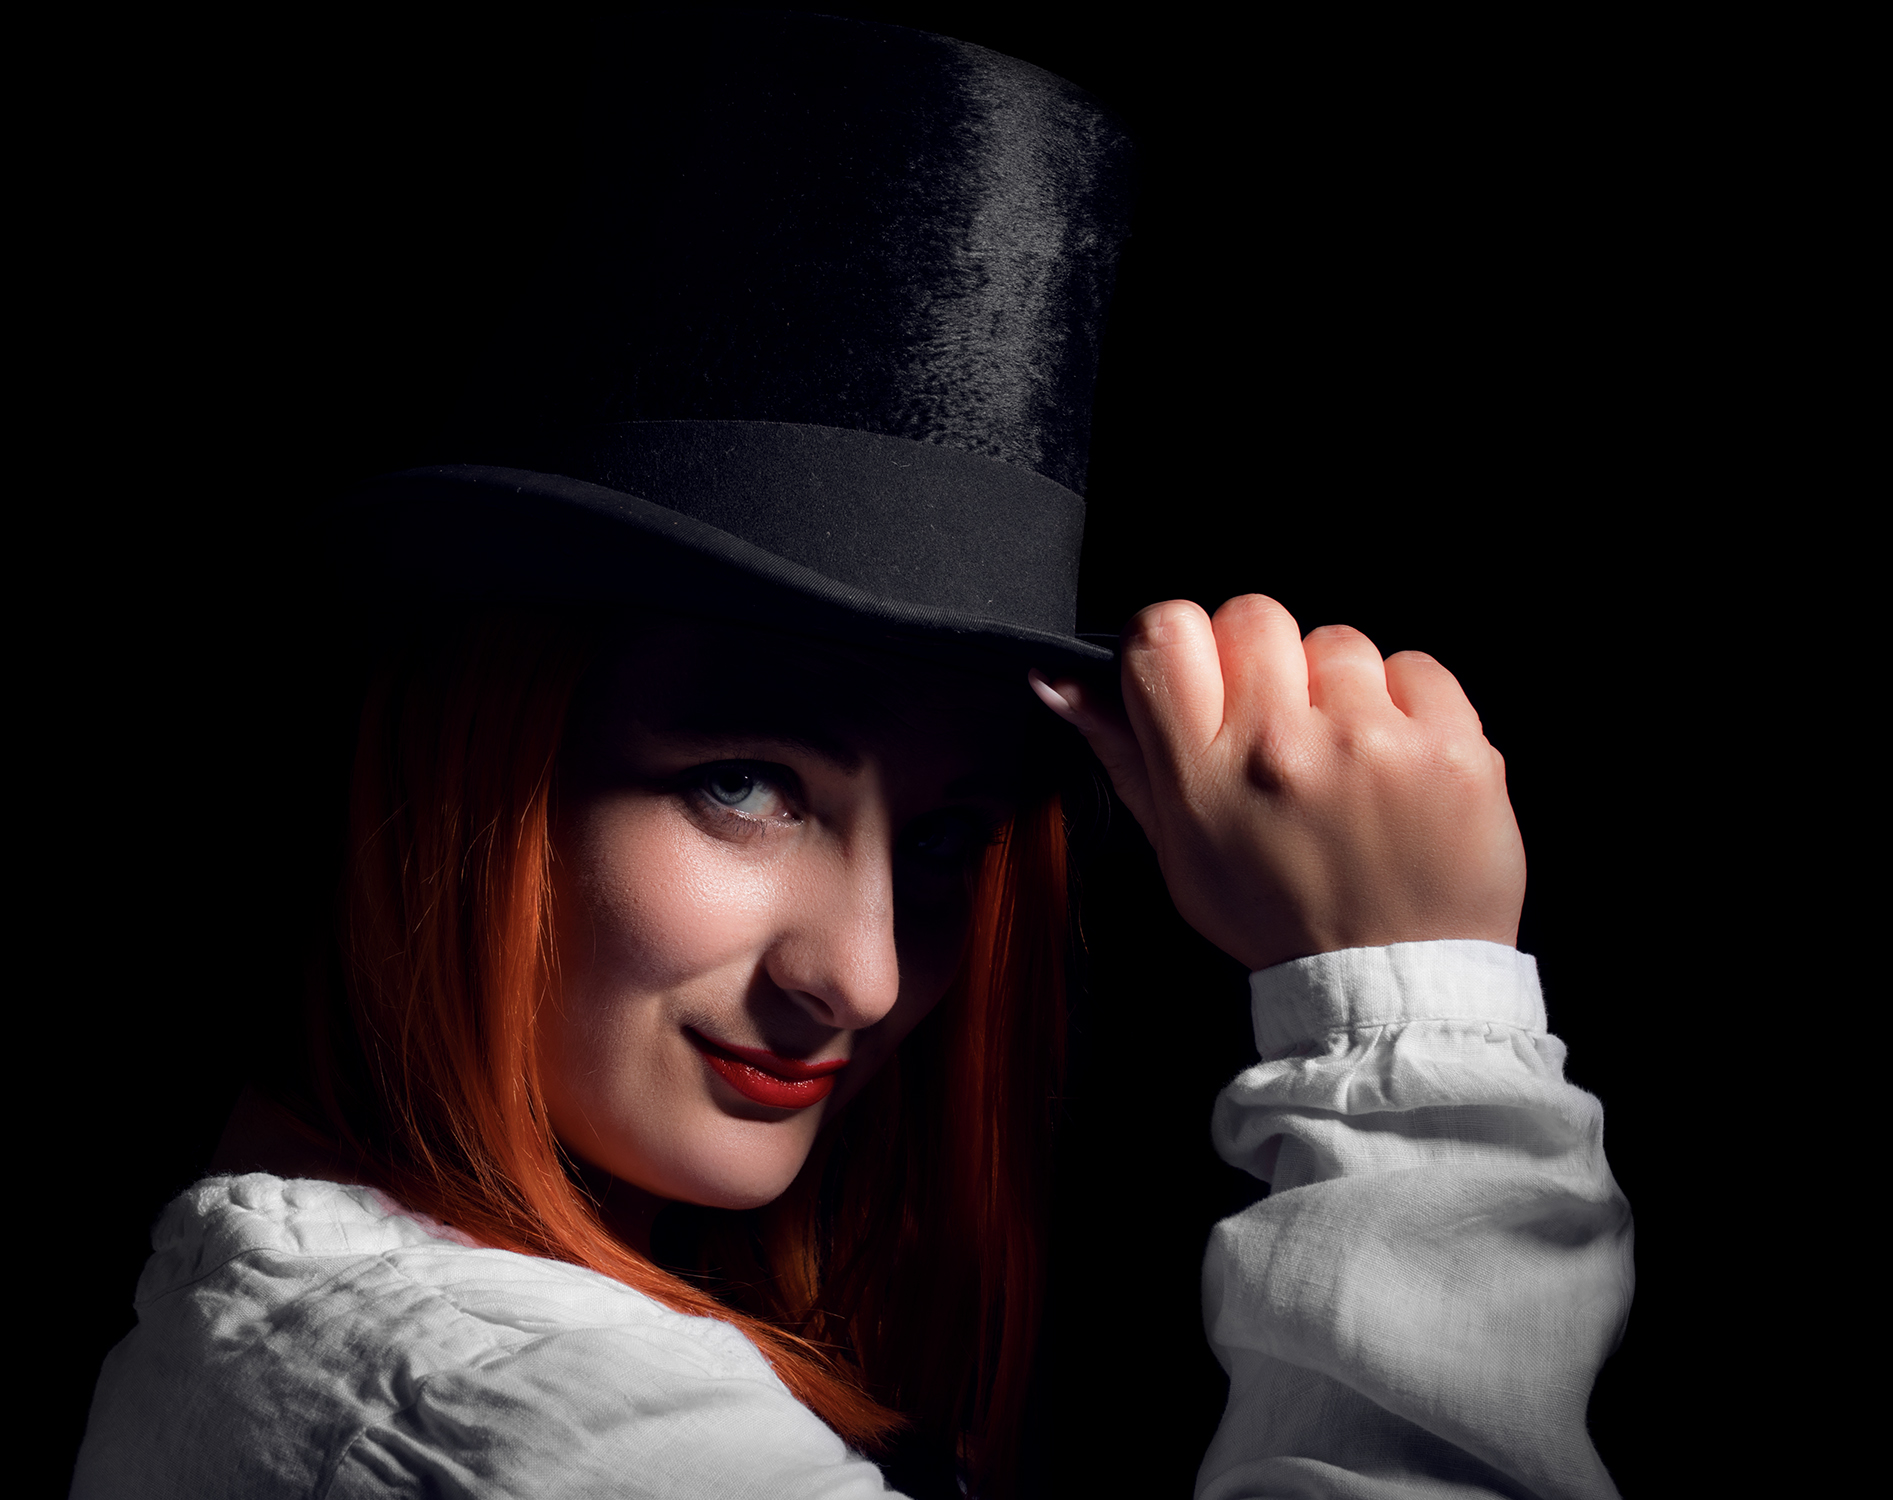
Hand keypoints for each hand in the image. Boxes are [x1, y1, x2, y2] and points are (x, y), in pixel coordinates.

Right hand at [1031, 596, 1524, 972]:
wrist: (1391, 989)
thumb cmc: (1279, 918)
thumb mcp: (1178, 850)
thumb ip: (1123, 755)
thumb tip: (1059, 679)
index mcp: (1206, 776)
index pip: (1165, 632)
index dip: (1181, 640)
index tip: (1204, 675)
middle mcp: (1282, 748)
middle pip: (1253, 615)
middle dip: (1266, 660)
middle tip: (1284, 727)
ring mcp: (1372, 743)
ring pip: (1338, 640)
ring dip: (1342, 689)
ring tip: (1348, 761)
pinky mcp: (1450, 746)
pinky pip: (1416, 665)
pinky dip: (1410, 705)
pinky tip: (1399, 763)